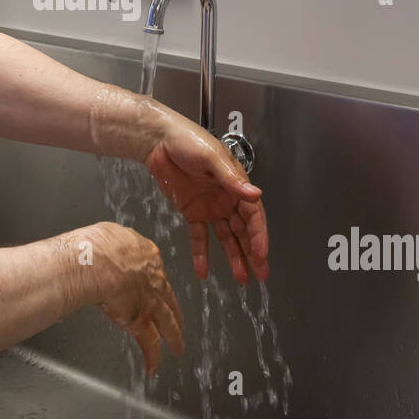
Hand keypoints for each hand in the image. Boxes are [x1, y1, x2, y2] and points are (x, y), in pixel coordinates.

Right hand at [83, 222, 183, 375]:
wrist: (95, 261)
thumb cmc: (96, 245)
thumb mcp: (111, 233)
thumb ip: (116, 242)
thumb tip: (109, 243)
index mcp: (147, 254)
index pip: (155, 270)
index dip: (155, 281)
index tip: (154, 287)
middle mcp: (154, 278)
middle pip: (169, 298)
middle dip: (174, 312)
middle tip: (179, 321)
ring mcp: (150, 301)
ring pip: (168, 322)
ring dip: (173, 337)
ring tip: (178, 348)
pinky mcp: (140, 320)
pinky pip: (150, 342)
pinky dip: (152, 356)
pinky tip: (153, 367)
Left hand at [143, 112, 267, 283]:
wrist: (158, 141)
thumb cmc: (188, 140)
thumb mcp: (212, 157)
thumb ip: (231, 179)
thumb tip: (254, 194)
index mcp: (236, 184)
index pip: (253, 215)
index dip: (259, 235)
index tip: (261, 254)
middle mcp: (226, 198)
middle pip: (243, 230)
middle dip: (253, 252)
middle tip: (260, 274)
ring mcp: (210, 206)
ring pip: (225, 237)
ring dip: (233, 257)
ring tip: (241, 278)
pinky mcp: (192, 211)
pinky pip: (199, 236)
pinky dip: (201, 254)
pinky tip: (203, 271)